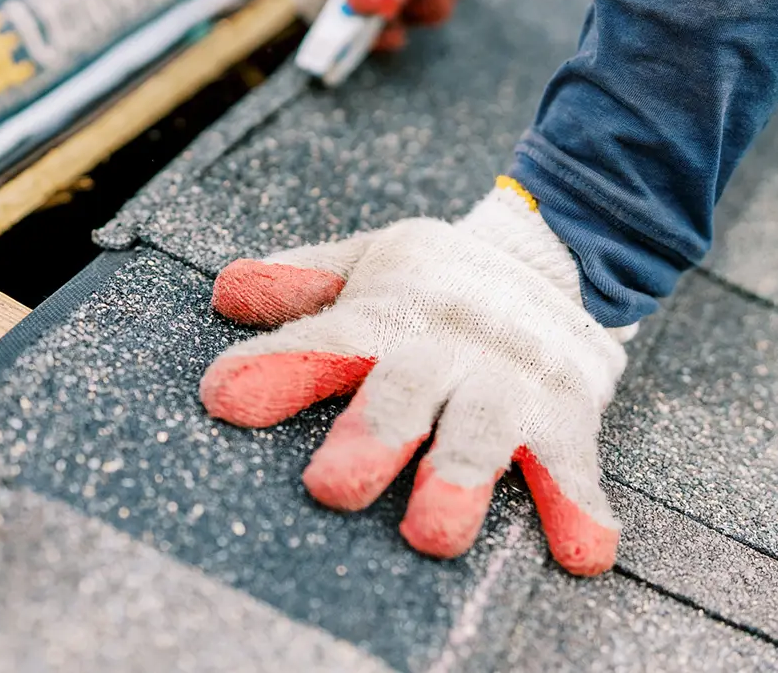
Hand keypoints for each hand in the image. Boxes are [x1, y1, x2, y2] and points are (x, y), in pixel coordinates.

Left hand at [199, 178, 632, 575]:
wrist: (552, 257)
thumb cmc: (435, 281)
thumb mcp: (369, 263)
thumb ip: (301, 282)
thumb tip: (226, 291)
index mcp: (385, 312)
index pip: (320, 337)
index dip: (275, 367)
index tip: (224, 396)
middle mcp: (443, 346)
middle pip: (402, 390)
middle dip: (371, 435)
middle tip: (332, 486)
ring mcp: (505, 381)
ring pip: (480, 432)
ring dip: (459, 480)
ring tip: (431, 532)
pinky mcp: (563, 414)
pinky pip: (571, 465)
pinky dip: (577, 507)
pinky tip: (583, 552)